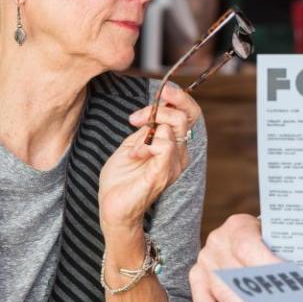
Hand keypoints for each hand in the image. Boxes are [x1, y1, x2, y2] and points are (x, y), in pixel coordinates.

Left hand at [98, 86, 200, 230]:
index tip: (161, 93)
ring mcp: (174, 164)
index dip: (178, 98)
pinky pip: (164, 146)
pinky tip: (135, 155)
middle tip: (138, 117)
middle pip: (186, 116)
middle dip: (162, 106)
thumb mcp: (133, 144)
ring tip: (133, 148)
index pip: (190, 114)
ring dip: (147, 129)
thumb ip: (147, 127)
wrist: (113, 208)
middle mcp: (179, 154)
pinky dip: (145, 145)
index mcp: (174, 145)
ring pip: (174, 127)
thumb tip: (156, 106)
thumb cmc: (121, 179)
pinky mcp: (164, 173)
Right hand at [190, 214, 282, 301]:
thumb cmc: (268, 238)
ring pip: (222, 291)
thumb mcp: (277, 236)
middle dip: (258, 295)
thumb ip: (285, 252)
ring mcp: (205, 259)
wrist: (249, 232)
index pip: (247, 246)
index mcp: (238, 225)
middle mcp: (217, 240)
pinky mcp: (197, 276)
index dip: (265, 264)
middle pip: (235, 273)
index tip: (286, 280)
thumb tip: (302, 279)